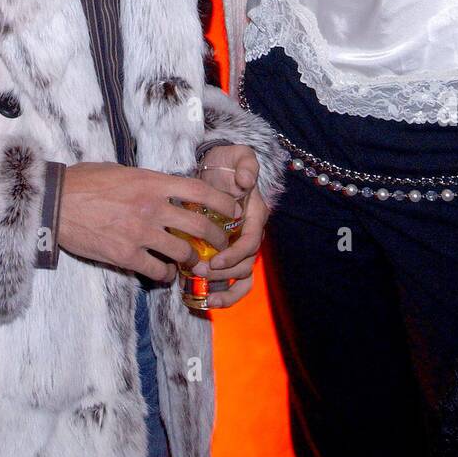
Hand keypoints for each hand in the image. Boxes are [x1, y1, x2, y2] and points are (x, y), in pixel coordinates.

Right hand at [56, 162, 241, 283]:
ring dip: (192, 259)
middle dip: (217, 238)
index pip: (199, 190)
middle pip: (200, 225)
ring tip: (193, 262)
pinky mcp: (127, 255)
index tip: (234, 209)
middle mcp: (153, 207)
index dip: (223, 202)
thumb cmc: (86, 182)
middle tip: (222, 244)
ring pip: (183, 252)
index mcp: (153, 182)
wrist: (57, 203)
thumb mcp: (123, 171)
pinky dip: (165, 274)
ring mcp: (141, 233)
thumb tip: (167, 188)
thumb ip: (148, 181)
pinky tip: (165, 273)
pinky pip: (158, 270)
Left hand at [192, 144, 268, 307]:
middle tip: (201, 273)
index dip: (235, 254)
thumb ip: (246, 165)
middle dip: (225, 273)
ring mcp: (240, 244)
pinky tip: (209, 300)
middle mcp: (251, 233)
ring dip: (227, 289)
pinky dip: (225, 293)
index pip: (251, 241)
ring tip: (208, 298)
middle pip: (246, 263)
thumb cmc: (228, 162)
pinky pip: (233, 279)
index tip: (215, 261)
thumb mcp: (239, 156)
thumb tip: (246, 181)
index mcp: (255, 215)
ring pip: (243, 276)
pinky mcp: (228, 251)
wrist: (217, 166)